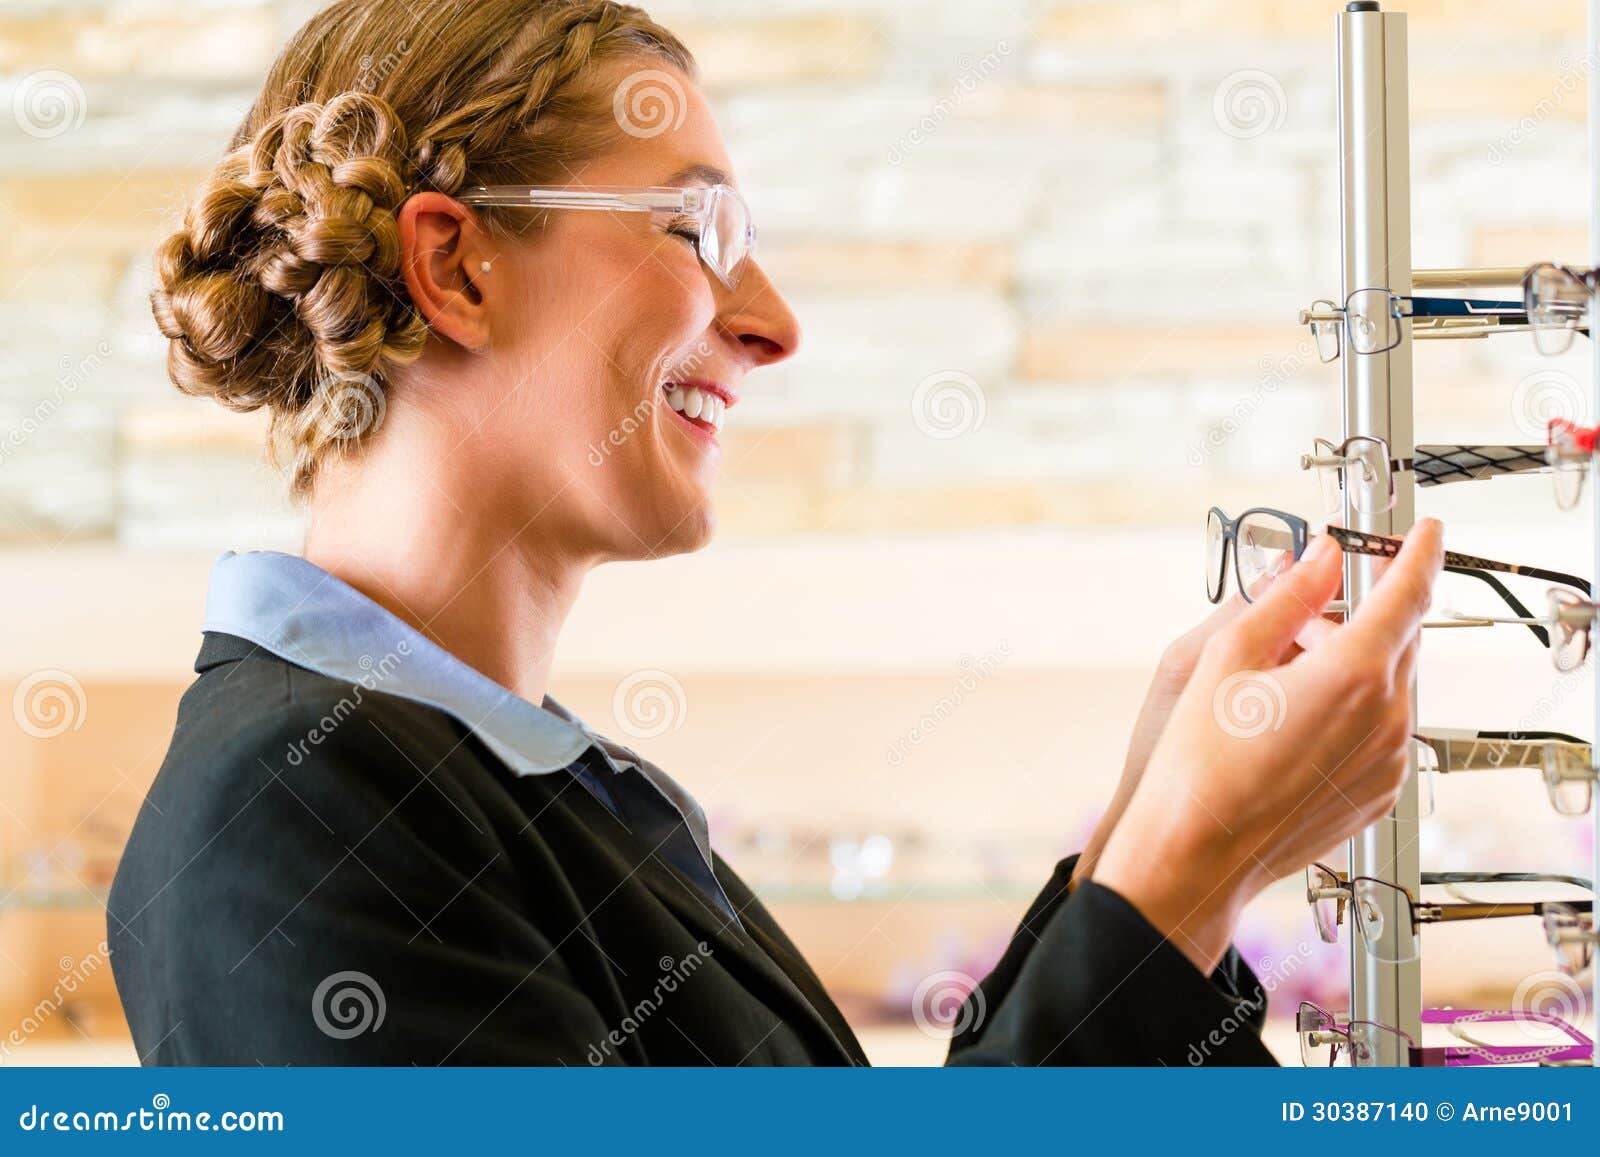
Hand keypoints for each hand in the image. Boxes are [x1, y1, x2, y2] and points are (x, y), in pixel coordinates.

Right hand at [1092, 520, 1442, 973]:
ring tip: (1278, 684)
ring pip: (1388, 687)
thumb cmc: (1200, 760)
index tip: (1425, 530)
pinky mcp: (1379, 793)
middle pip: (1396, 640)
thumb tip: (1322, 556)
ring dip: (1348, 668)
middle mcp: (1387, 718)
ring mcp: (1389, 762)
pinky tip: (1291, 725)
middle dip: (1353, 619)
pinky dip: (1350, 712)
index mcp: (1354, 674)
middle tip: (1296, 623)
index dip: (1419, 553)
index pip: (1408, 593)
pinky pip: (1380, 732)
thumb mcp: (1228, 656)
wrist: (1197, 852)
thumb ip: (1286, 597)